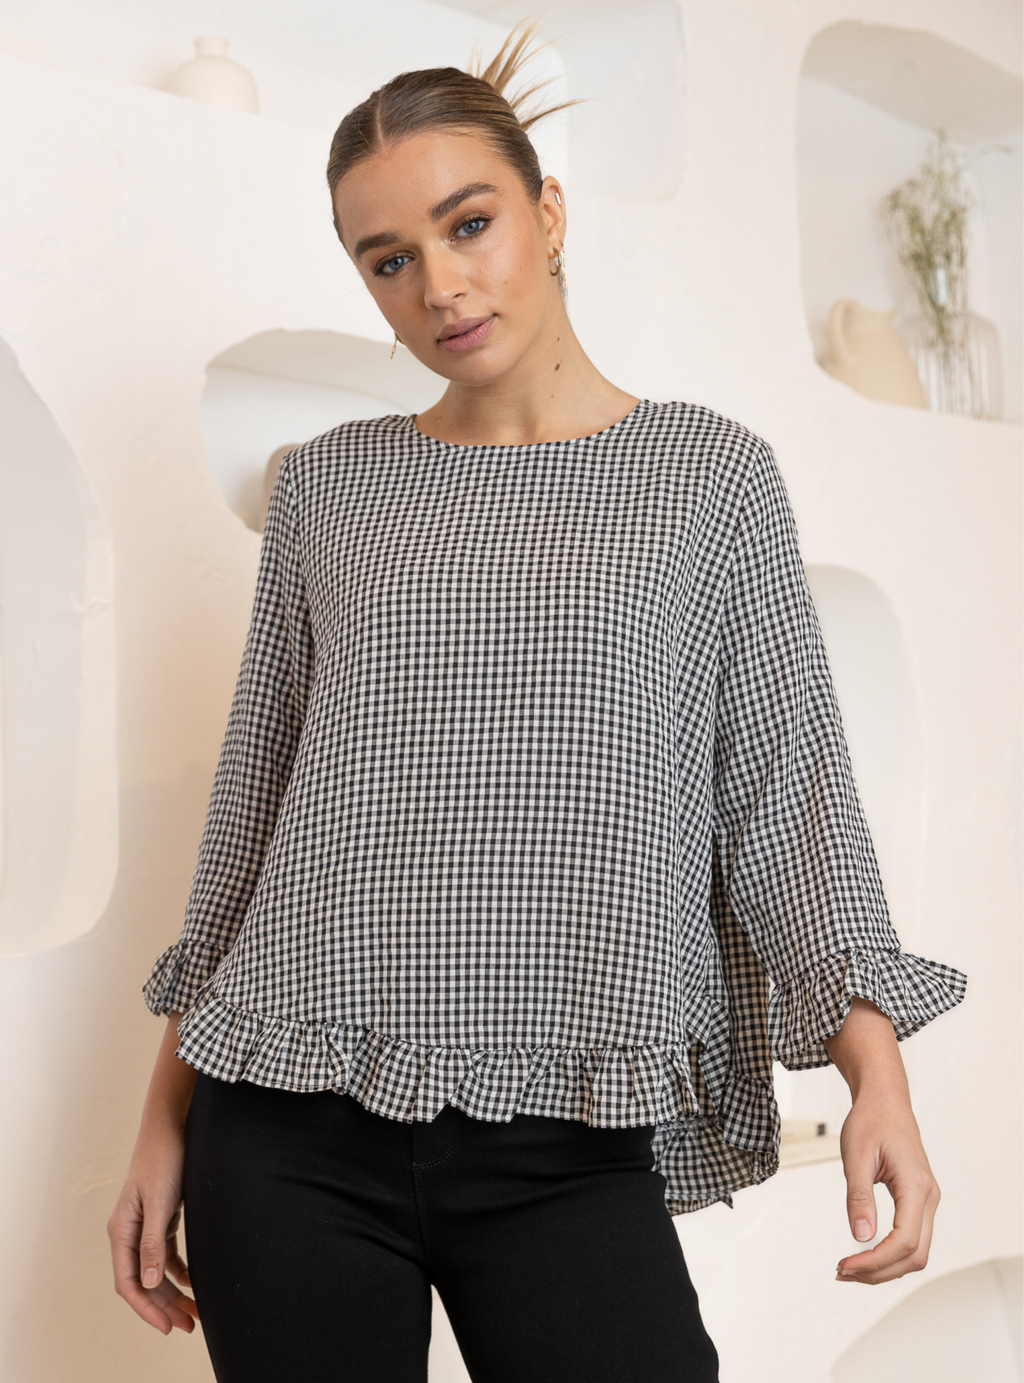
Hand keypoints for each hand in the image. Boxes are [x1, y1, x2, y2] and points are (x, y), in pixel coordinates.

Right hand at [107, 1124, 199, 1332]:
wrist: (171, 1126)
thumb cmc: (164, 1159)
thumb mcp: (161, 1202)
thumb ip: (154, 1243)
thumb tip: (148, 1283)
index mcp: (122, 1231)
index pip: (129, 1283)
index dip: (147, 1308)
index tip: (167, 1327)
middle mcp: (128, 1232)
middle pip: (143, 1282)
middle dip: (164, 1307)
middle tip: (188, 1326)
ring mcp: (144, 1226)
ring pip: (155, 1271)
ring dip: (172, 1292)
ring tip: (195, 1313)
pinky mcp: (160, 1218)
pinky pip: (166, 1255)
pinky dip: (178, 1271)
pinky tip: (195, 1282)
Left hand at [824, 996, 939, 1285]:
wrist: (885, 1101)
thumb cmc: (870, 1121)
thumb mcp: (856, 1156)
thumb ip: (859, 1196)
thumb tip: (861, 1237)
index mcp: (916, 1186)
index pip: (904, 1241)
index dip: (875, 1261)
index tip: (845, 1265)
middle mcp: (928, 1197)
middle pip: (915, 1255)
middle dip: (879, 1271)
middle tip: (842, 1272)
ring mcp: (926, 1200)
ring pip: (916, 1251)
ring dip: (884, 1267)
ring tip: (848, 1268)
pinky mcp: (918, 1201)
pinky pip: (911, 1238)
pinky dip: (889, 1253)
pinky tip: (863, 1254)